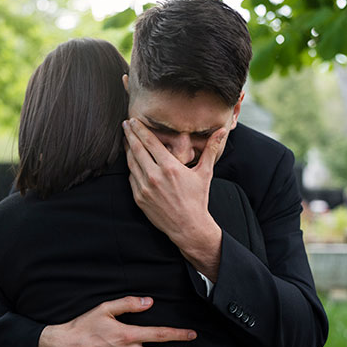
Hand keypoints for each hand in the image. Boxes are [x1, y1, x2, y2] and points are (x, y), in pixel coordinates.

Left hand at [122, 118, 225, 280]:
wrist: (188, 226)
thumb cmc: (198, 199)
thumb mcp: (205, 173)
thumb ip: (210, 149)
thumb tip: (222, 131)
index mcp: (170, 167)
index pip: (150, 142)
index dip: (140, 129)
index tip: (133, 120)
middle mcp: (155, 176)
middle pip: (137, 149)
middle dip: (130, 134)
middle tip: (125, 124)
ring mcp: (145, 188)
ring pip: (131, 163)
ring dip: (128, 149)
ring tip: (126, 140)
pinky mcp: (139, 198)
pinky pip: (131, 178)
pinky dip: (131, 167)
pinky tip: (131, 160)